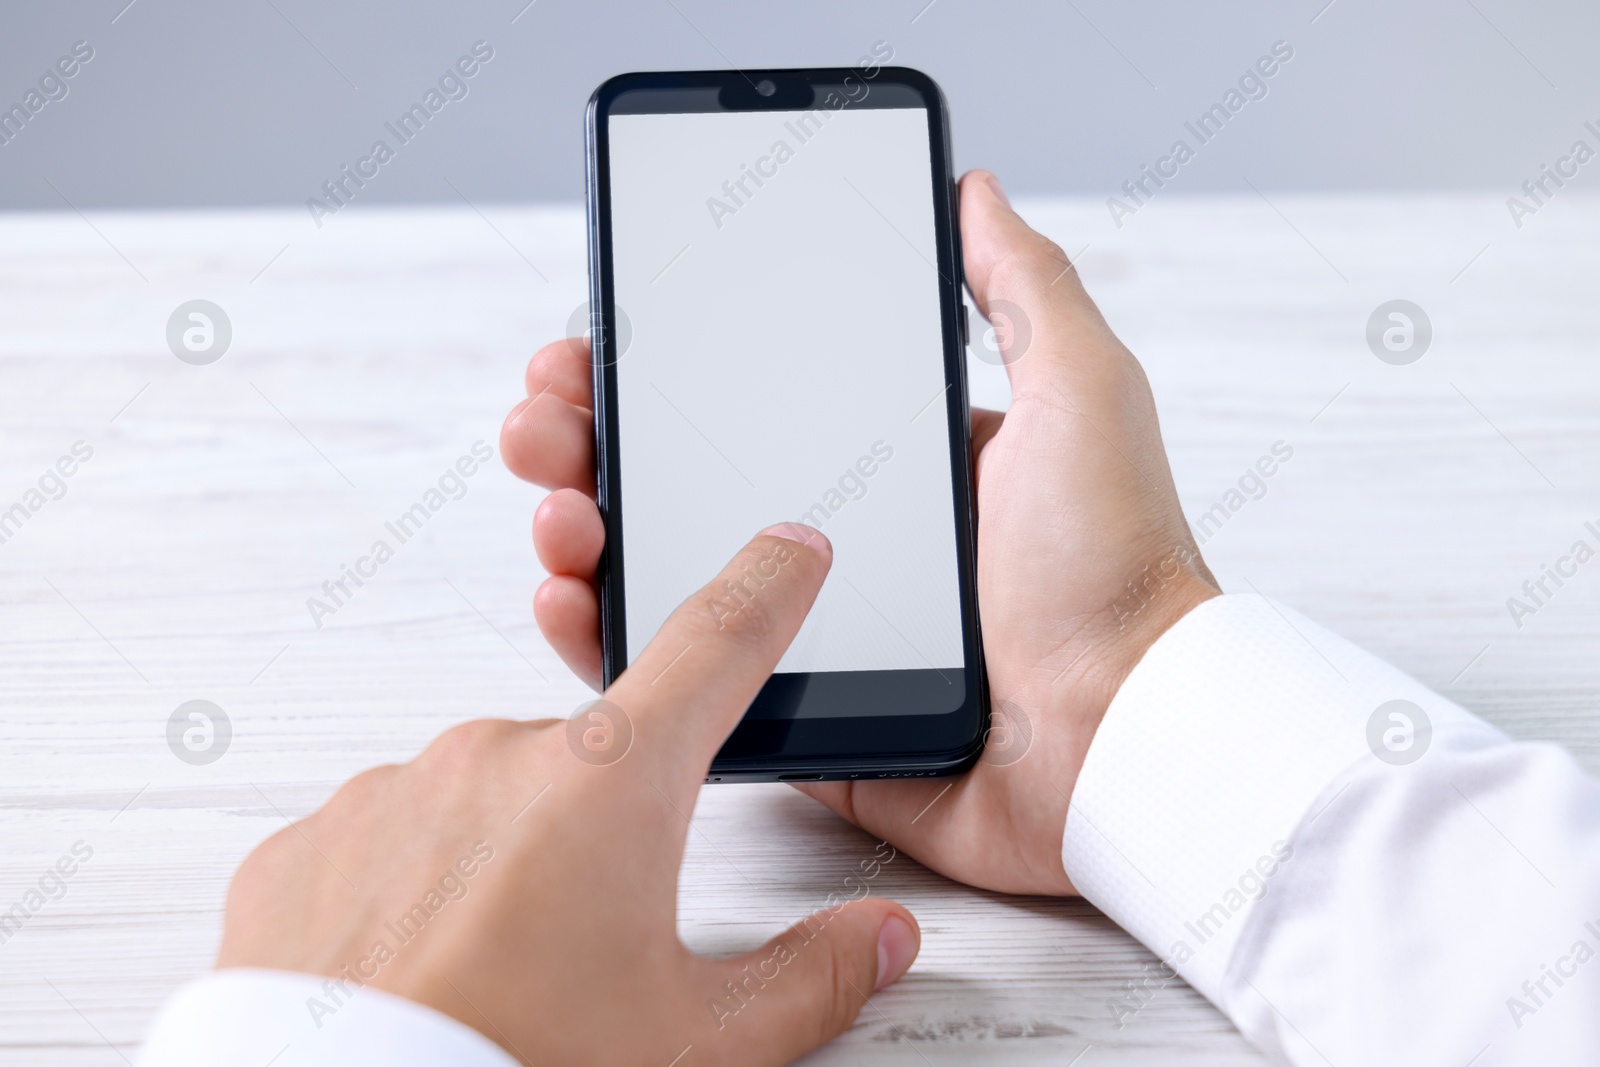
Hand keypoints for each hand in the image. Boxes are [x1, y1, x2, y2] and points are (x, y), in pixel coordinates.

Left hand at [217, 528, 920, 1064]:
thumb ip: (807, 976)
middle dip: (606, 834)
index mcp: (609, 786)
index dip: (766, 590)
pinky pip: (391, 841)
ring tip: (501, 973)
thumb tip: (874, 938)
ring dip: (509, 864)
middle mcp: (496, 760)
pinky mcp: (311, 843)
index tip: (787, 552)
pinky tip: (425, 969)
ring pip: (488, 804)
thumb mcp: (697, 1044)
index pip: (717, 646)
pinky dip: (416, 889)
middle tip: (590, 942)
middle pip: (595, 762)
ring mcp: (393, 794)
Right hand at [500, 171, 1218, 895]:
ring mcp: (808, 631)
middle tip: (548, 414)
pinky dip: (609, 641)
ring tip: (553, 498)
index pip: (745, 401)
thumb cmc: (1112, 564)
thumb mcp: (1079, 389)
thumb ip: (1022, 287)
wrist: (1124, 730)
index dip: (661, 374)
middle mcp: (839, 543)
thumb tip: (972, 190)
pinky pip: (683, 680)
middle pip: (681, 481)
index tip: (599, 346)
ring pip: (663, 574)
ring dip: (583, 527)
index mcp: (890, 467)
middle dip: (592, 438)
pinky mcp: (793, 716)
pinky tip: (568, 593)